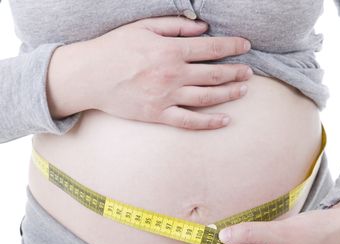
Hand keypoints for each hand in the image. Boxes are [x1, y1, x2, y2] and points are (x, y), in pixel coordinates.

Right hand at [47, 16, 253, 129]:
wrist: (90, 75)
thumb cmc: (115, 48)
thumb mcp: (144, 27)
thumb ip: (175, 26)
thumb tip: (203, 28)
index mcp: (171, 51)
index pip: (211, 48)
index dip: (232, 46)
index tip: (245, 45)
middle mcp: (173, 75)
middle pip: (214, 75)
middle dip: (235, 72)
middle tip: (249, 72)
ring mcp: (166, 97)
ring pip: (207, 97)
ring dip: (228, 94)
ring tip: (243, 91)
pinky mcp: (158, 115)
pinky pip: (189, 121)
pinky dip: (209, 122)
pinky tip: (225, 120)